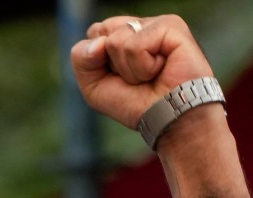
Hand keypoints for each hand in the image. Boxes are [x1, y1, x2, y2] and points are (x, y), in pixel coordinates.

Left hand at [70, 15, 213, 128]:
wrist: (168, 118)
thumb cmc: (136, 104)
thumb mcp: (94, 87)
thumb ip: (81, 58)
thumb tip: (99, 42)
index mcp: (123, 35)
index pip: (93, 34)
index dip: (97, 61)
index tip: (120, 77)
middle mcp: (140, 25)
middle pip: (101, 32)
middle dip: (111, 64)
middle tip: (136, 77)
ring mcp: (155, 23)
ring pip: (116, 40)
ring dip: (129, 69)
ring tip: (150, 75)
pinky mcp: (171, 26)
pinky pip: (135, 46)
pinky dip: (142, 67)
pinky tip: (161, 69)